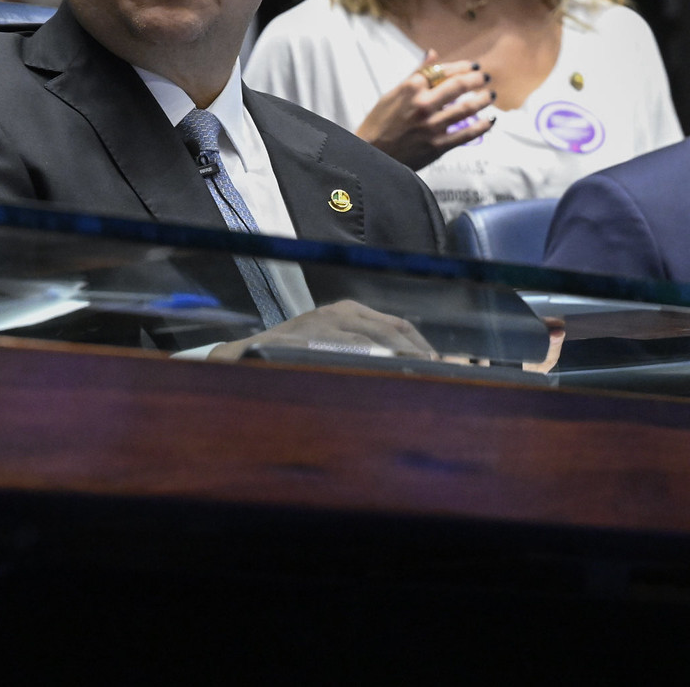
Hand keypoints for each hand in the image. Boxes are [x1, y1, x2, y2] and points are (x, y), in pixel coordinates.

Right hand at [208, 299, 436, 361]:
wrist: (245, 357)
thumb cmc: (291, 356)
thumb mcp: (330, 346)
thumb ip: (360, 352)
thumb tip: (405, 372)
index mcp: (348, 311)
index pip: (398, 325)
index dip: (422, 345)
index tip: (443, 364)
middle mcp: (340, 312)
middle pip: (394, 330)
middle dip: (421, 352)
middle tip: (444, 374)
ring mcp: (326, 323)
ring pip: (378, 339)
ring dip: (404, 359)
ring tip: (424, 378)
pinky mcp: (312, 338)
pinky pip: (352, 350)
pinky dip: (375, 362)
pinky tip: (390, 377)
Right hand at [354, 49, 495, 169]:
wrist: (371, 156)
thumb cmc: (379, 124)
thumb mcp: (392, 94)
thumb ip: (415, 74)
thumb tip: (432, 53)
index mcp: (411, 88)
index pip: (443, 70)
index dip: (462, 67)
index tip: (473, 66)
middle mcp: (423, 104)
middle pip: (458, 86)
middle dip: (476, 80)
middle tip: (485, 78)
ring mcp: (432, 126)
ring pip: (466, 109)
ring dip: (483, 100)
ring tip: (490, 96)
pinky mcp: (437, 145)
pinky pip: (466, 134)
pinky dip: (482, 127)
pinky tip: (490, 121)